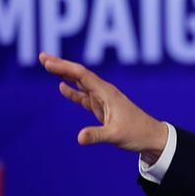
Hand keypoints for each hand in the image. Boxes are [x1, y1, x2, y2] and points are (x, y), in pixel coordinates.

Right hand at [39, 53, 168, 160]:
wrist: (152, 138)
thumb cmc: (137, 134)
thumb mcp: (115, 136)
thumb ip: (96, 135)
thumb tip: (79, 138)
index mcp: (107, 93)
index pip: (82, 75)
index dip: (64, 67)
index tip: (48, 62)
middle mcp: (104, 92)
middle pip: (79, 74)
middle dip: (61, 65)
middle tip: (42, 56)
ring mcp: (103, 99)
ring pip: (80, 83)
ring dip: (64, 75)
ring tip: (48, 66)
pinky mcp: (102, 108)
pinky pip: (84, 97)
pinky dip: (72, 91)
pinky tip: (61, 86)